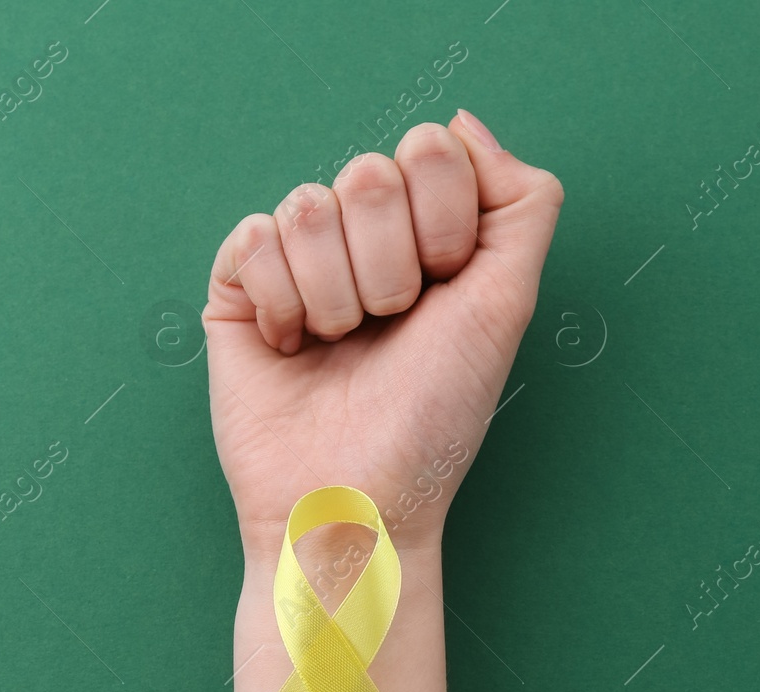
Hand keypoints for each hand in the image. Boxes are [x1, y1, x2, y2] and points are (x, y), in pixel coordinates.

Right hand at [203, 109, 563, 557]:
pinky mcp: (238, 289)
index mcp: (429, 235)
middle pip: (368, 174)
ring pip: (308, 206)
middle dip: (389, 268)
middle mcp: (364, 241)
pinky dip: (280, 301)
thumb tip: (463, 123)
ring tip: (340, 348)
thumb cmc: (433, 418)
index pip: (430, 150)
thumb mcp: (507, 305)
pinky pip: (252, 236)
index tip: (443, 294)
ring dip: (336, 296)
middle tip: (388, 329)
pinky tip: (292, 348)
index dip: (442, 224)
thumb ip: (521, 202)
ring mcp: (299, 262)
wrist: (356, 498)